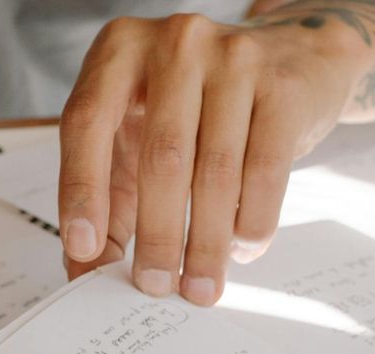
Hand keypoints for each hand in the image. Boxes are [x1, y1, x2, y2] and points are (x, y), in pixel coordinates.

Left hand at [58, 13, 369, 304]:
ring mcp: (233, 58)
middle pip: (160, 157)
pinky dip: (250, 222)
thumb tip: (86, 272)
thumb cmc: (194, 109)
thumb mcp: (136, 140)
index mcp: (118, 52)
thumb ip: (107, 200)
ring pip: (214, 171)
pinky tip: (240, 251)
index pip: (86, 123)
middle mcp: (174, 44)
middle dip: (157, 235)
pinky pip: (264, 169)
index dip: (82, 190)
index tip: (84, 248)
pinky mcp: (282, 86)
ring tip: (199, 287)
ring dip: (205, 243)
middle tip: (155, 286)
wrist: (292, 60)